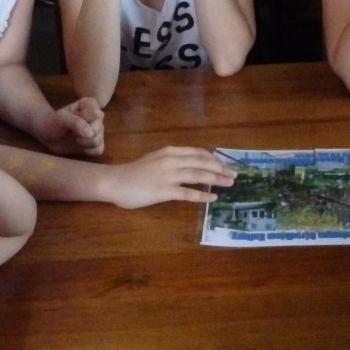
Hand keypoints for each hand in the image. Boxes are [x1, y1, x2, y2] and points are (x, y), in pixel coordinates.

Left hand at [36, 98, 104, 155]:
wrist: (49, 134)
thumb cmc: (54, 122)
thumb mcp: (61, 118)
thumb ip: (76, 122)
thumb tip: (91, 134)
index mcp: (90, 105)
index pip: (96, 114)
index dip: (84, 120)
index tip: (72, 120)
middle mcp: (97, 116)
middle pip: (99, 128)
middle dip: (84, 134)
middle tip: (73, 133)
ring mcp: (97, 130)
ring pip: (99, 140)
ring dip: (85, 143)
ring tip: (75, 140)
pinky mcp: (95, 143)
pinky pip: (99, 150)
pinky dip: (89, 151)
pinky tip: (80, 147)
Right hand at [104, 146, 236, 208]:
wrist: (115, 181)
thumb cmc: (134, 172)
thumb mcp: (155, 160)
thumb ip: (172, 161)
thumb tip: (191, 166)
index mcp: (170, 152)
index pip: (198, 152)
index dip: (214, 159)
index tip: (225, 165)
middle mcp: (171, 160)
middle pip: (202, 162)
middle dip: (220, 168)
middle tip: (234, 175)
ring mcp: (167, 175)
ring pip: (198, 175)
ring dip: (216, 179)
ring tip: (228, 184)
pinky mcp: (163, 190)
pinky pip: (187, 192)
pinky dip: (202, 194)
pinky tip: (212, 198)